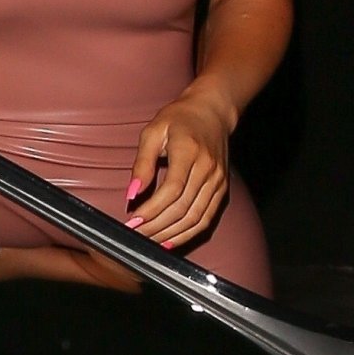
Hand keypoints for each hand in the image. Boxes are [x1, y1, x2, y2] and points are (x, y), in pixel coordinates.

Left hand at [126, 90, 234, 249]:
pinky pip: (206, 219)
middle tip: (135, 234)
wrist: (212, 112)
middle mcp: (207, 169)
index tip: (133, 220)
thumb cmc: (178, 119)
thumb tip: (131, 193)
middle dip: (156, 226)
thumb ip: (142, 163)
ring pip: (195, 218)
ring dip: (171, 235)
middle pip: (182, 208)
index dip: (151, 209)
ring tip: (148, 242)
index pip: (172, 190)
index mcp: (189, 152)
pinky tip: (170, 241)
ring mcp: (217, 181)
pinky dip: (188, 234)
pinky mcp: (221, 189)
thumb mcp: (153, 132)